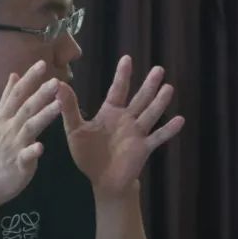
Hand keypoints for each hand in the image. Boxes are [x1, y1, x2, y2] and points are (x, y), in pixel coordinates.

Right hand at [0, 60, 62, 204]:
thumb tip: (14, 75)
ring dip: (43, 115)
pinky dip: (33, 151)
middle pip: (25, 107)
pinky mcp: (18, 164)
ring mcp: (13, 146)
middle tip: (56, 80)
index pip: (17, 94)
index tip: (42, 62)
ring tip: (58, 105)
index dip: (29, 79)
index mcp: (5, 118)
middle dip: (40, 93)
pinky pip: (26, 156)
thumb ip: (8, 98)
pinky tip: (42, 147)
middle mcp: (9, 128)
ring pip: (29, 128)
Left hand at [57, 55, 184, 198]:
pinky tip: (180, 120)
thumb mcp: (75, 130)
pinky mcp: (143, 148)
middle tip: (159, 69)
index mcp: (110, 113)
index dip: (122, 75)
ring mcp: (137, 133)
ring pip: (151, 114)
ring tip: (169, 88)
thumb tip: (57, 84)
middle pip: (140, 98)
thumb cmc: (88, 155)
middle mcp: (127, 119)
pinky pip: (158, 137)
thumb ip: (69, 108)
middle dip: (149, 85)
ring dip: (159, 102)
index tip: (127, 58)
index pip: (118, 90)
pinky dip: (168, 129)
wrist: (102, 180)